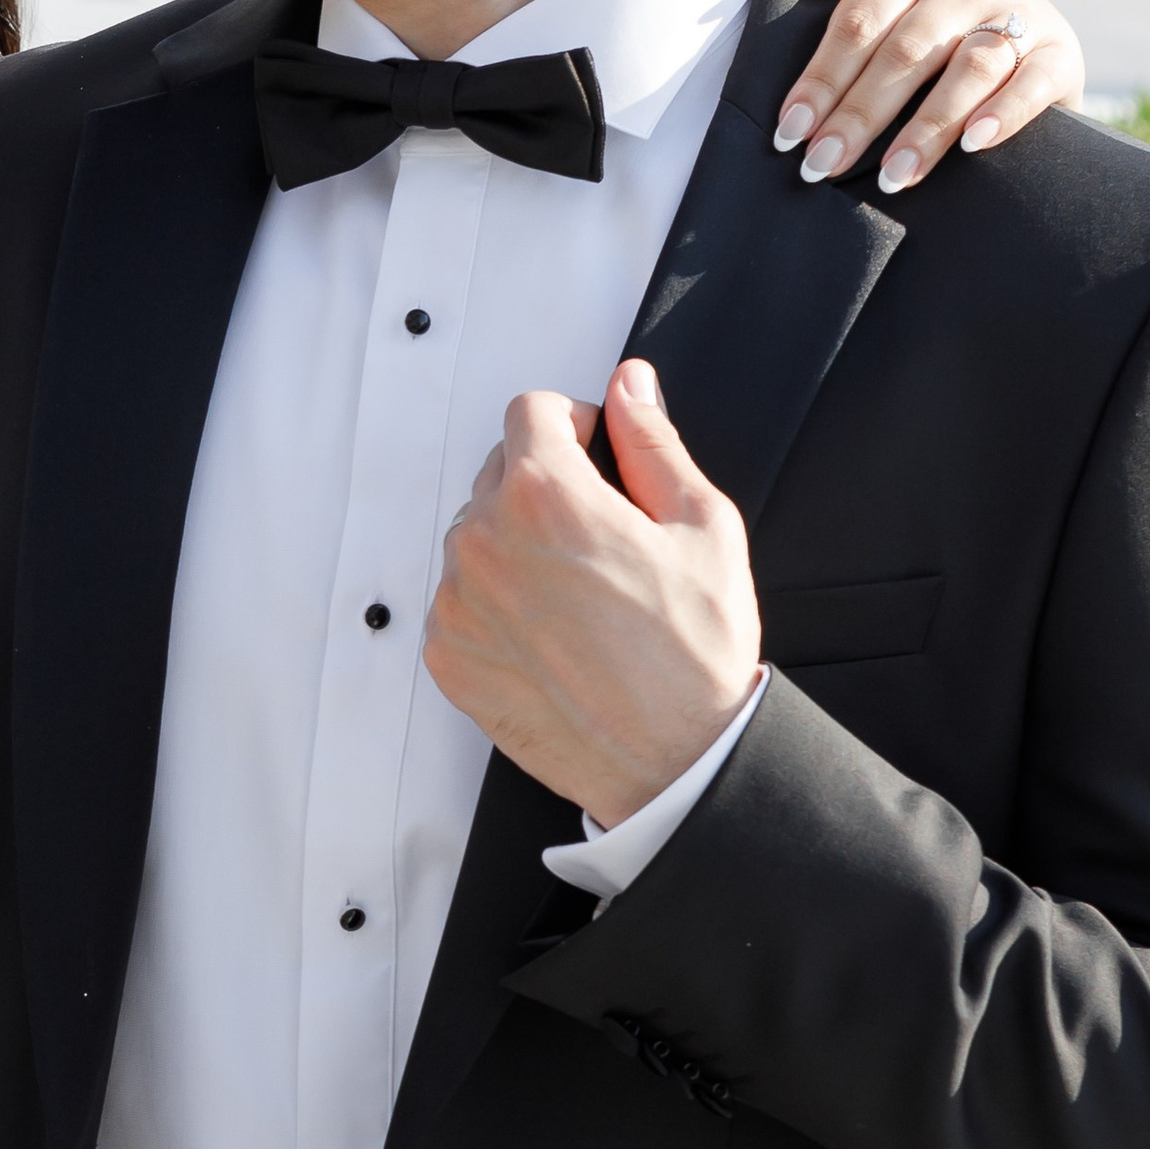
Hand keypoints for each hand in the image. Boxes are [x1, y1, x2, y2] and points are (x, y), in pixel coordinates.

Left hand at [425, 366, 760, 826]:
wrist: (672, 762)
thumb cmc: (695, 653)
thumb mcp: (701, 524)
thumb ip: (653, 442)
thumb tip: (632, 386)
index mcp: (545, 494)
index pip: (530, 412)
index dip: (574, 425)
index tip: (597, 454)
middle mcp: (484, 541)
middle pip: (499, 471)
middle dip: (546, 484)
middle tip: (602, 535)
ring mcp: (457, 602)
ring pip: (478, 536)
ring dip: (518, 545)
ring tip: (580, 593)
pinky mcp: (447, 654)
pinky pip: (461, 599)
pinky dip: (497, 603)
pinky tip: (553, 633)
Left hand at [785, 0, 1082, 193]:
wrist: (1026, 35)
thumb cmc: (929, 16)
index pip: (857, 20)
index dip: (821, 77)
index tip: (789, 132)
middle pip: (905, 50)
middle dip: (858, 115)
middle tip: (822, 166)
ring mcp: (1017, 13)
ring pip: (968, 68)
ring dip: (926, 127)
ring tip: (889, 178)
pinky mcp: (1058, 53)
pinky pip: (1030, 83)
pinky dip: (1003, 113)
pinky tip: (971, 146)